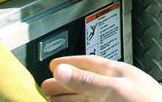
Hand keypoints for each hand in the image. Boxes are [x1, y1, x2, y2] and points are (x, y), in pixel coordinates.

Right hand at [41, 55, 161, 101]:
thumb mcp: (114, 89)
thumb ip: (87, 80)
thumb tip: (61, 70)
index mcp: (116, 72)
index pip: (89, 63)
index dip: (69, 63)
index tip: (52, 65)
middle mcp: (115, 84)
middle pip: (84, 81)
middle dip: (64, 83)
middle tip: (45, 86)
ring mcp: (115, 99)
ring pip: (86, 97)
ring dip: (68, 97)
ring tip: (51, 99)